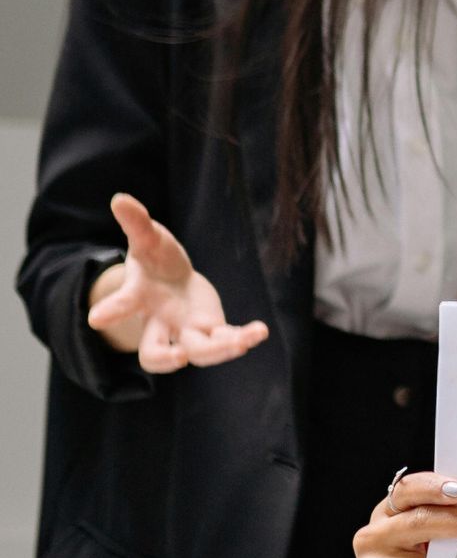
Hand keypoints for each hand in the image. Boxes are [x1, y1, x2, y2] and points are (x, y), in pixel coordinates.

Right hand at [86, 192, 269, 372]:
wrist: (174, 281)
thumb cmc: (155, 259)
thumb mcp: (148, 238)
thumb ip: (136, 222)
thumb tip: (118, 198)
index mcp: (139, 299)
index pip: (123, 306)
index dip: (111, 311)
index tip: (96, 319)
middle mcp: (160, 323)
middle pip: (153, 353)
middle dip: (165, 359)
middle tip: (180, 357)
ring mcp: (186, 331)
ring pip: (197, 352)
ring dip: (219, 350)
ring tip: (242, 342)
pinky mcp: (211, 330)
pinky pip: (226, 340)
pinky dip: (243, 338)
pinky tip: (260, 332)